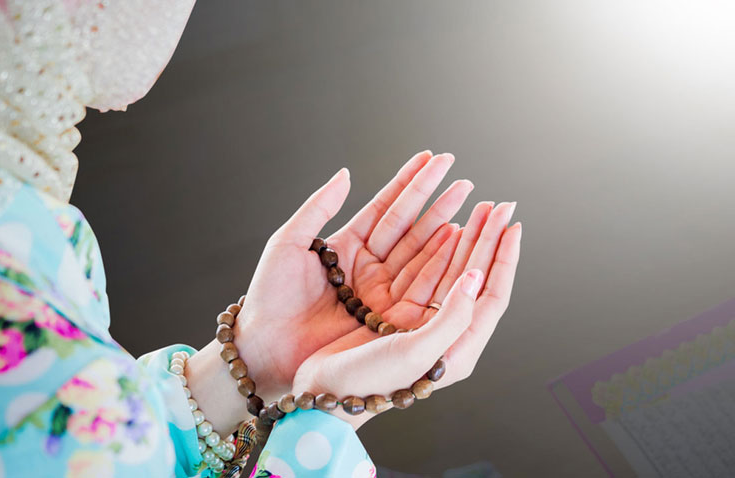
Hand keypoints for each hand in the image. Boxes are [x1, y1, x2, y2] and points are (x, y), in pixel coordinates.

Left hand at [229, 151, 473, 398]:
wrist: (264, 347)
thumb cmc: (269, 296)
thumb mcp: (288, 243)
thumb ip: (318, 208)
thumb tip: (345, 173)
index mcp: (345, 245)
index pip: (385, 207)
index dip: (409, 183)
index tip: (432, 159)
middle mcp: (367, 266)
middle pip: (410, 228)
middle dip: (437, 202)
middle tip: (464, 180)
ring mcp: (379, 291)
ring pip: (420, 253)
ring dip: (445, 228)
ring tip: (470, 205)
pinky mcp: (386, 316)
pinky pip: (418, 285)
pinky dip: (440, 263)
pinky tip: (458, 241)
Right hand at [292, 202, 521, 428]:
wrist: (325, 394)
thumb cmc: (369, 381)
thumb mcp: (415, 352)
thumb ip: (452, 318)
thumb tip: (476, 278)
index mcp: (458, 349)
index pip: (492, 295)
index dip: (504, 258)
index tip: (513, 225)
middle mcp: (445, 335)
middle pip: (476, 278)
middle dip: (489, 240)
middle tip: (500, 206)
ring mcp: (421, 323)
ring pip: (453, 272)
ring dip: (467, 240)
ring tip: (479, 209)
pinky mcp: (398, 315)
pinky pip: (426, 276)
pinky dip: (438, 250)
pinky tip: (447, 229)